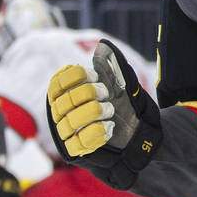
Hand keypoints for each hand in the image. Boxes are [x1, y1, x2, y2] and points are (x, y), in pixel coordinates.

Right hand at [47, 39, 162, 189]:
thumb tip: (103, 46)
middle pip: (64, 101)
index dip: (75, 77)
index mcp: (66, 93)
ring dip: (93, 113)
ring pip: (70, 123)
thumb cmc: (124, 105)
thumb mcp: (120, 82)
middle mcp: (61, 112)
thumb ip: (112, 65)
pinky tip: (110, 126)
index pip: (57, 82)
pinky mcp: (74, 151)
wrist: (138, 132)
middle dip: (88, 94)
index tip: (95, 75)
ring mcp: (66, 132)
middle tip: (107, 93)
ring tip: (110, 110)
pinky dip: (96, 132)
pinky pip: (78, 143)